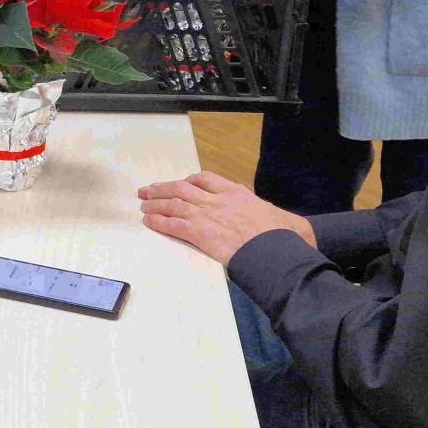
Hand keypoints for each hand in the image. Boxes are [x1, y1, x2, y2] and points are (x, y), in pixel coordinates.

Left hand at [138, 172, 315, 264]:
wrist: (278, 249)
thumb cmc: (284, 237)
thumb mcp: (278, 216)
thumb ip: (264, 215)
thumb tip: (271, 220)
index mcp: (236, 193)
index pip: (206, 178)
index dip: (188, 180)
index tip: (180, 183)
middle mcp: (218, 200)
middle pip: (182, 188)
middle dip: (163, 188)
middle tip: (148, 190)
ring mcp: (208, 215)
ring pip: (174, 203)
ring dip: (155, 203)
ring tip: (143, 203)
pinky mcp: (201, 233)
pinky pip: (173, 224)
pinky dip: (158, 221)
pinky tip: (148, 220)